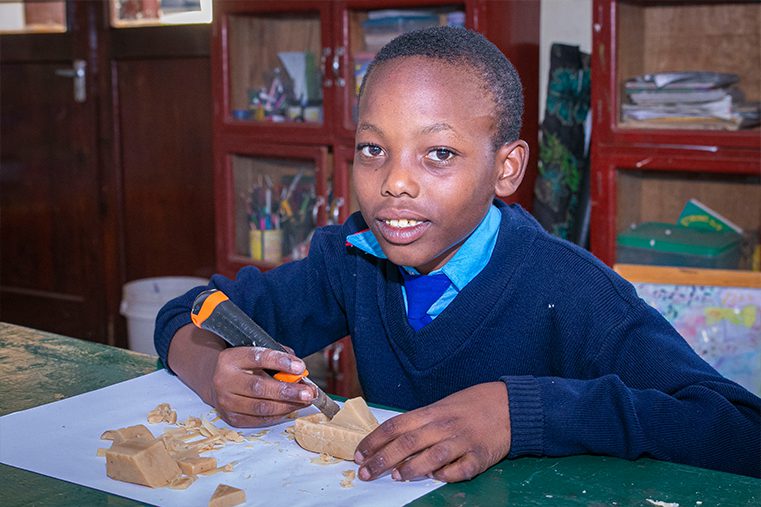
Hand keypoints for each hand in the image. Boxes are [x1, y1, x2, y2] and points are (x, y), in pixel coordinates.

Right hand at [209, 346, 315, 426]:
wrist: (216, 381)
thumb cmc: (244, 365)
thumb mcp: (256, 352)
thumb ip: (278, 356)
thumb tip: (300, 370)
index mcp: (231, 358)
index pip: (258, 357)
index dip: (281, 362)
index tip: (300, 367)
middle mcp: (224, 380)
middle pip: (259, 387)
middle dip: (288, 391)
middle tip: (308, 392)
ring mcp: (226, 401)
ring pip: (261, 407)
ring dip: (287, 405)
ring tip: (304, 401)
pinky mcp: (231, 417)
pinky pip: (259, 419)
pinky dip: (278, 415)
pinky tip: (290, 408)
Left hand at [354, 382, 510, 482]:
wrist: (508, 405)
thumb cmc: (470, 407)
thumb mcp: (441, 408)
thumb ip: (419, 424)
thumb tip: (392, 444)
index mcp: (431, 412)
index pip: (395, 425)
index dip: (374, 440)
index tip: (359, 454)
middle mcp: (444, 425)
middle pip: (408, 442)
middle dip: (383, 459)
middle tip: (365, 473)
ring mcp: (462, 440)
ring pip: (432, 456)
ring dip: (411, 468)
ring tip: (395, 477)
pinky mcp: (480, 455)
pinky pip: (460, 469)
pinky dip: (447, 474)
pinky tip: (435, 478)